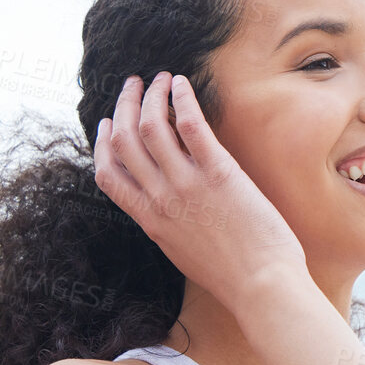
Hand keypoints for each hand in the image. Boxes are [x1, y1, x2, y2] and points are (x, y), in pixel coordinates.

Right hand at [94, 71, 306, 305]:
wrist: (262, 287)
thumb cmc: (233, 277)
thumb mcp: (185, 252)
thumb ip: (170, 224)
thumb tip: (169, 204)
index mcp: (150, 221)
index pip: (108, 175)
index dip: (102, 143)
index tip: (107, 123)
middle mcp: (161, 200)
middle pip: (124, 141)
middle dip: (124, 106)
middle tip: (133, 85)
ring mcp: (187, 186)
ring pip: (152, 127)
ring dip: (152, 95)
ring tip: (159, 78)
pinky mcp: (219, 174)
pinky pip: (191, 126)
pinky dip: (182, 99)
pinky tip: (182, 84)